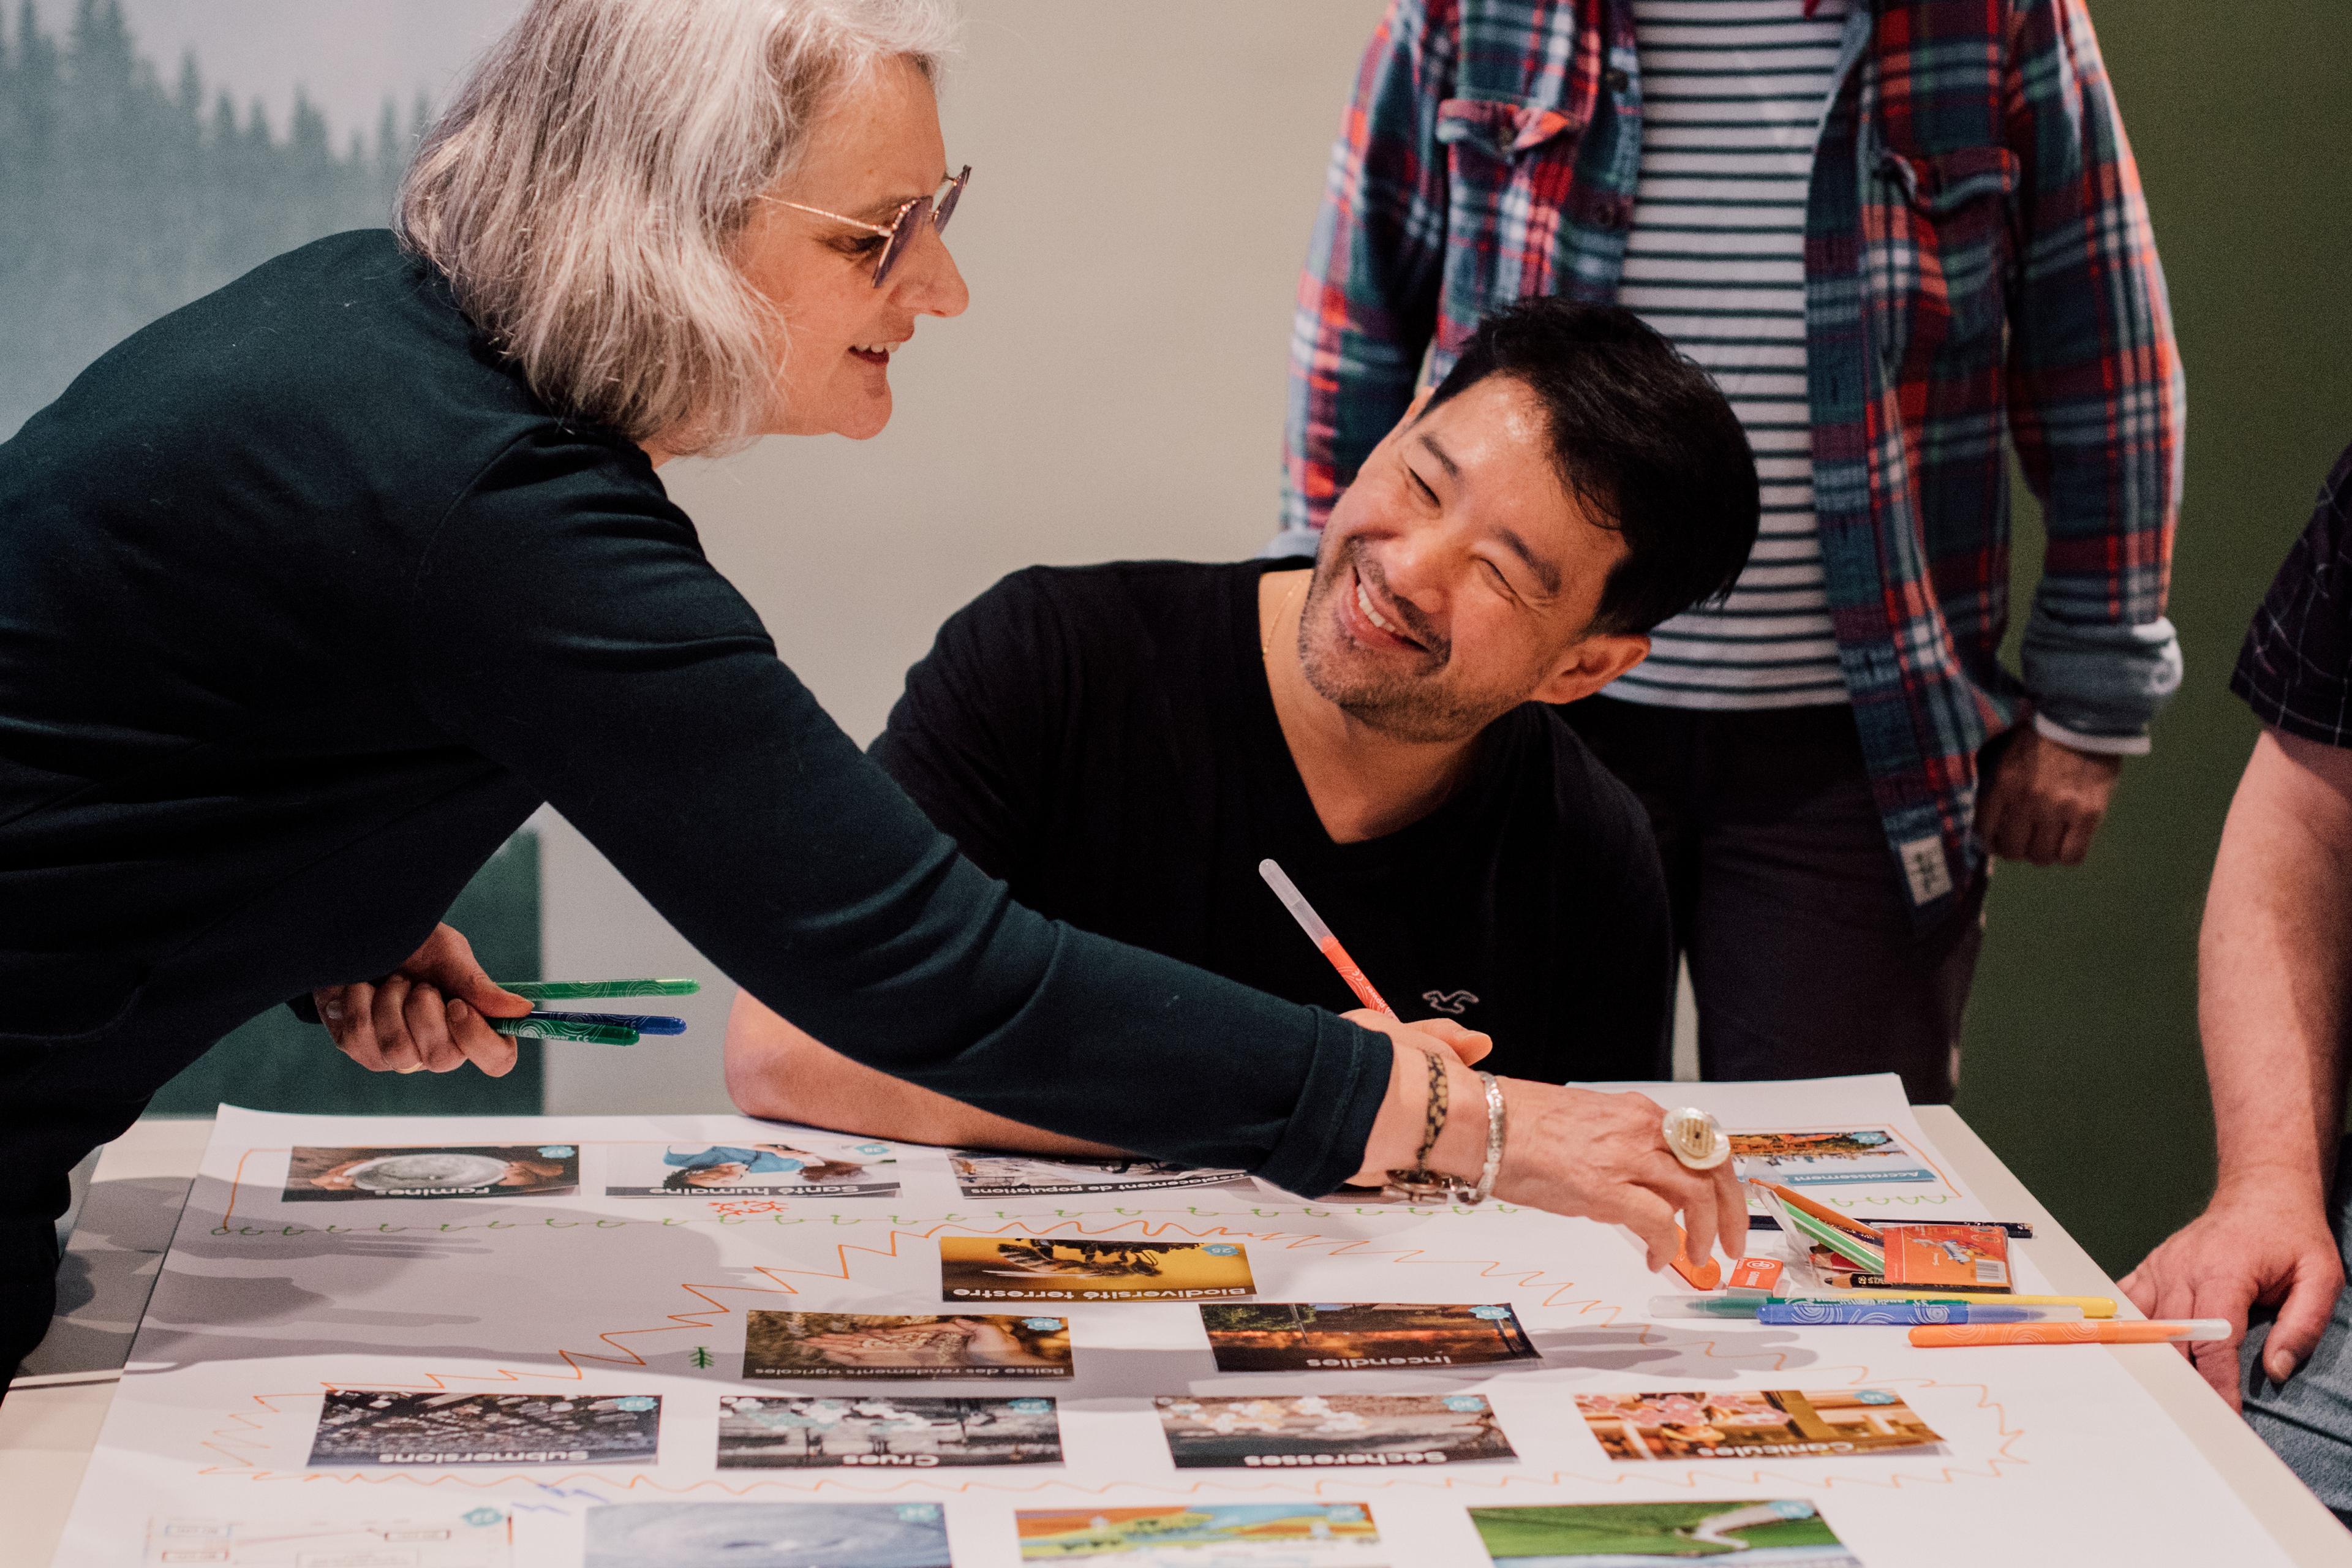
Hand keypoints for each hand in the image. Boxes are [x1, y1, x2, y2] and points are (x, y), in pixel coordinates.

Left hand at [313, 923, 533, 1076]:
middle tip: (418, 984)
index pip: (497, 1060)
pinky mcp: (361, 1051)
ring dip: (390, 1001)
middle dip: (425, 1011)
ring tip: (391, 981)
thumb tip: (522, 1009)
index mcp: (471, 1026)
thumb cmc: (412, 946)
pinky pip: (359, 1038)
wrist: (361, 936)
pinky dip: (359, 1000)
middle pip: (442, 1058)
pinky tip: (362, 986)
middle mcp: (438, 1049)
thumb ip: (478, 986)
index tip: (456, 1004)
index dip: (478, 1039)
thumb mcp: (449, 956)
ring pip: (398, 1050)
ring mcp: (397, 1056)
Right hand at [1345, 1014, 1741, 1274]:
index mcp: (1636, 1112)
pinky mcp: (1604, 1188)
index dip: (1721, 1181)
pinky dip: (1668, 1246)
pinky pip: (1659, 1223)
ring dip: (1706, 1233)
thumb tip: (1635, 1186)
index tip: (1724, 1208)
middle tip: (1732, 1245)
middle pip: (1713, 1167)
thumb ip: (1619, 1149)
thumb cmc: (1515, 1125)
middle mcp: (1640, 1127)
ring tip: (1698, 1259)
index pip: (1702, 1144)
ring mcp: (1624, 1157)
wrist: (1478, 1122)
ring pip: (1696, 1195)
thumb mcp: (1583, 1126)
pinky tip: (1658, 1260)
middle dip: (1733, 1211)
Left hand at [1976, 724, 2122, 864]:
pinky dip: (2067, 855)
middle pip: (2013, 851)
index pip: (1985, 833)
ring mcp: (2059, 809)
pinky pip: (2072, 855)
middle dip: (2015, 849)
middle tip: (2023, 840)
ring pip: (2041, 857)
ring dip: (2041, 853)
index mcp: (2002, 785)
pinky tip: (2067, 842)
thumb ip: (1990, 786)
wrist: (2082, 720)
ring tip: (2047, 840)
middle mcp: (2028, 801)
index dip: (1989, 843)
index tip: (1996, 841)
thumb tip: (1985, 823)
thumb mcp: (2001, 754)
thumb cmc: (2038, 736)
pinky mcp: (2089, 814)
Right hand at [2120, 1182, 2342, 1409]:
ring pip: (2145, 1323)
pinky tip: (2125, 1349)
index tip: (2223, 1414)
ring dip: (2150, 1357)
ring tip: (2157, 1392)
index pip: (2214, 1339)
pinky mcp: (2153, 1265)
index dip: (2217, 1382)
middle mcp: (2185, 1269)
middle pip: (2172, 1337)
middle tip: (2190, 1417)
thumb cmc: (2292, 1234)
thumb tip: (2277, 1369)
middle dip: (2182, 1380)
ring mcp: (2163, 1265)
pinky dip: (2125, 1326)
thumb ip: (2304, 1325)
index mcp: (2225, 1272)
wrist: (2262, 1190)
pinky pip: (2128, 1300)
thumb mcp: (2321, 1276)